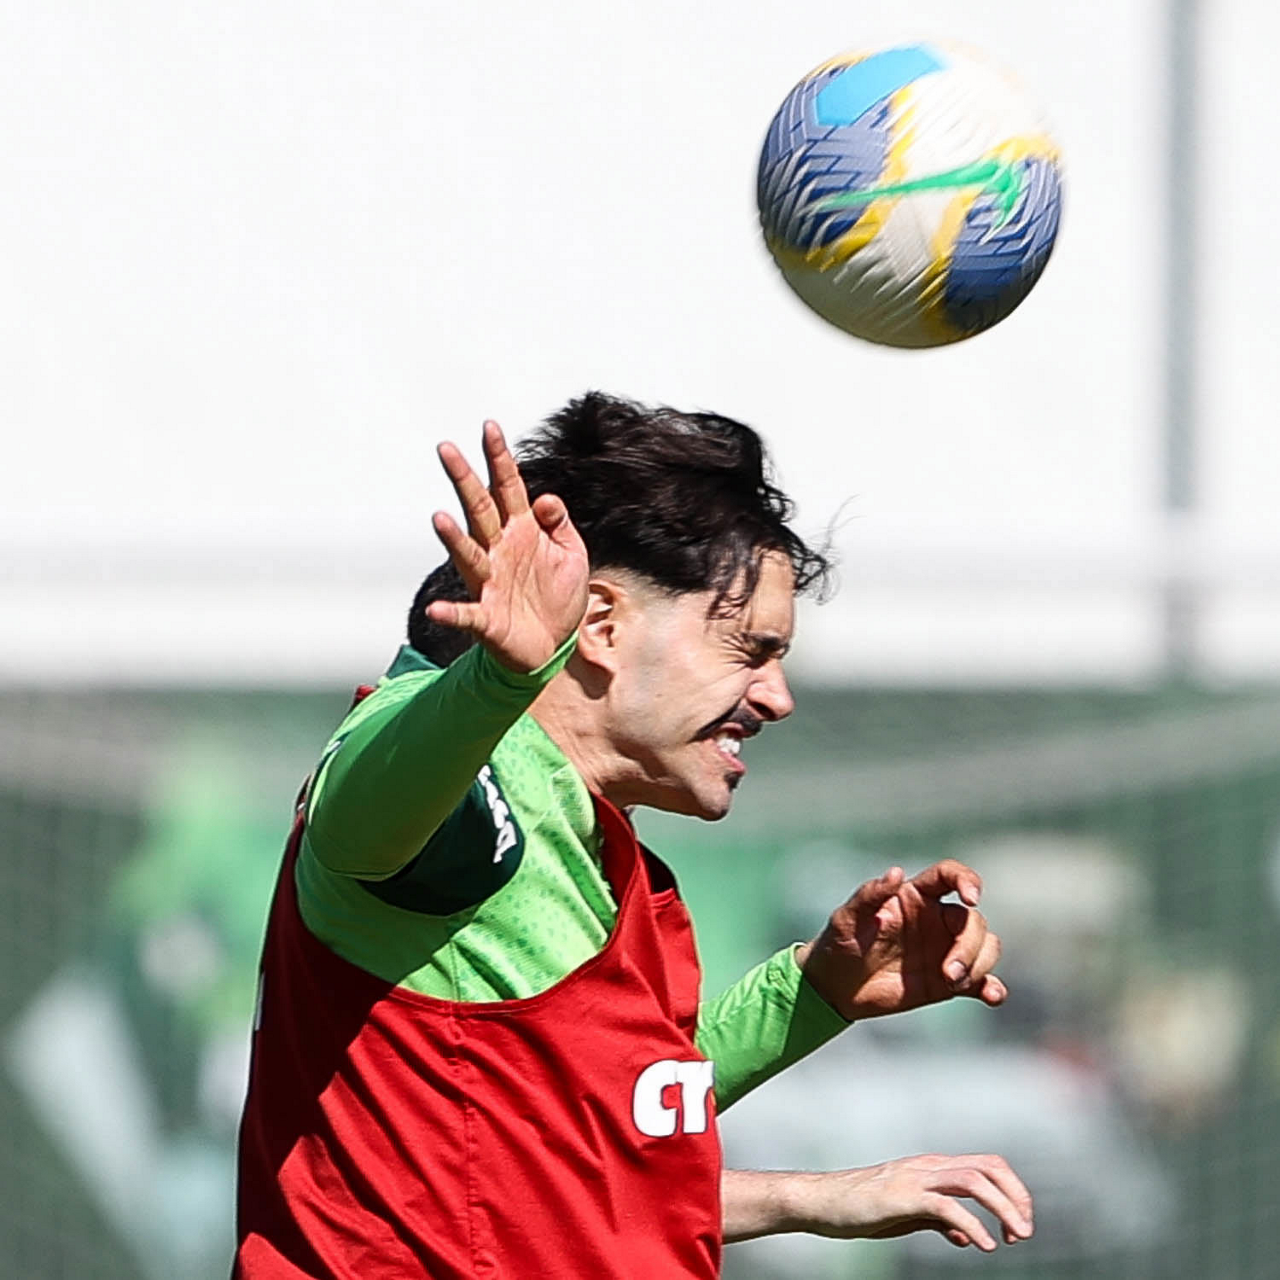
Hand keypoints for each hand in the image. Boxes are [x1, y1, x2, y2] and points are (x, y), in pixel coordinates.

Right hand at [428, 421, 588, 672]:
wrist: (554, 646)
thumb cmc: (558, 597)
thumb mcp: (572, 554)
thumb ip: (560, 524)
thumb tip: (545, 498)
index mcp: (522, 532)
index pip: (508, 488)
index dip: (500, 459)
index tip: (490, 427)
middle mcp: (500, 551)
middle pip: (480, 510)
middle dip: (465, 480)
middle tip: (446, 449)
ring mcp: (490, 583)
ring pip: (468, 554)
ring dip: (453, 539)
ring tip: (439, 519)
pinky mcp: (487, 618)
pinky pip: (466, 615)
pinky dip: (451, 613)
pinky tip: (436, 610)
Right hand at [722, 1156, 1033, 1250]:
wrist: (822, 1203)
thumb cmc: (861, 1207)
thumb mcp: (908, 1214)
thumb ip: (939, 1220)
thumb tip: (968, 1236)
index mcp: (933, 1167)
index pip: (987, 1165)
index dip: (1013, 1191)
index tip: (1019, 1224)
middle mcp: (929, 1166)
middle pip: (989, 1166)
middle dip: (1017, 1196)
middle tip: (1025, 1232)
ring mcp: (915, 1178)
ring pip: (974, 1180)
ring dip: (1003, 1207)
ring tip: (1015, 1237)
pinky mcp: (903, 1196)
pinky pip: (947, 1206)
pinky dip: (973, 1224)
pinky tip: (984, 1246)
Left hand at [795, 860, 1005, 1020]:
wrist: (836, 987)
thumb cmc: (839, 943)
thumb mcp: (846, 918)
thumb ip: (869, 895)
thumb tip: (895, 873)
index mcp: (915, 896)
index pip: (950, 876)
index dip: (967, 880)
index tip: (971, 897)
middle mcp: (936, 919)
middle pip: (973, 921)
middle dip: (969, 946)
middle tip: (948, 973)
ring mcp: (946, 950)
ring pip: (986, 947)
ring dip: (979, 964)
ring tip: (952, 982)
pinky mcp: (949, 982)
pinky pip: (981, 981)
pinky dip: (993, 987)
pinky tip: (992, 995)